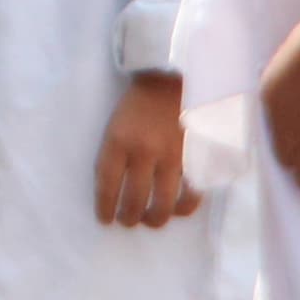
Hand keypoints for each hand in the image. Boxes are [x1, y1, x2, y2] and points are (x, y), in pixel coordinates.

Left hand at [95, 72, 197, 228]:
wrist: (172, 78)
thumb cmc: (138, 105)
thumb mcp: (114, 126)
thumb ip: (112, 156)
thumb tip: (110, 191)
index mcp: (119, 141)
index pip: (108, 185)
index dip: (105, 207)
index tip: (105, 219)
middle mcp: (144, 151)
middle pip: (135, 200)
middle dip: (129, 217)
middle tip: (128, 221)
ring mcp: (172, 155)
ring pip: (163, 203)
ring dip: (155, 219)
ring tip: (151, 220)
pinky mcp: (194, 156)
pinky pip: (192, 192)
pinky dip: (185, 207)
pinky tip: (178, 209)